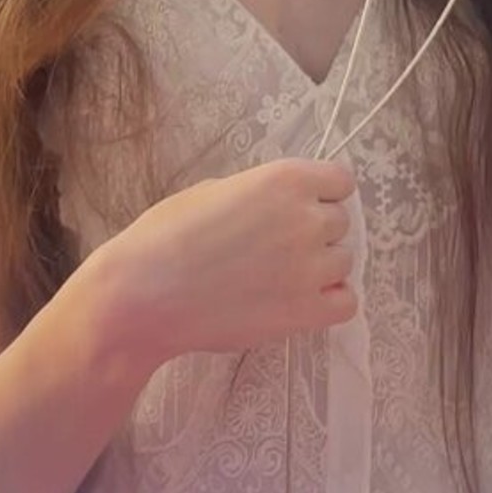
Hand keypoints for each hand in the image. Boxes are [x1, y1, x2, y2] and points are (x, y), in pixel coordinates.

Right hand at [103, 157, 358, 366]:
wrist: (145, 293)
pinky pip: (346, 303)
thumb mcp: (216, 189)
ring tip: (282, 277)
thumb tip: (279, 205)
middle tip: (278, 247)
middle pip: (340, 222)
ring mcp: (310, 268)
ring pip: (344, 261)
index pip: (341, 181)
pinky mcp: (305, 313)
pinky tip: (299, 301)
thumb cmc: (168, 233)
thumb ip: (261, 193)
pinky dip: (329, 302)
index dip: (323, 194)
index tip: (302, 207)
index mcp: (286, 179)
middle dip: (315, 231)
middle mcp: (307, 218)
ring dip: (322, 267)